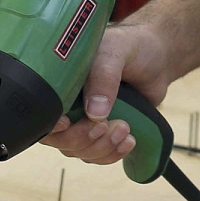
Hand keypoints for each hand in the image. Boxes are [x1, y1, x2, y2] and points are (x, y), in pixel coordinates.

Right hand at [40, 23, 170, 163]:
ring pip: (80, 151)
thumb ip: (103, 77)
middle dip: (84, 138)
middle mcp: (68, 104)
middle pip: (60, 140)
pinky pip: (99, 155)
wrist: (157, 56)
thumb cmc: (130, 45)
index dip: (52, 125)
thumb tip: (95, 112)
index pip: (42, 114)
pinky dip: (113, 154)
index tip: (69, 122)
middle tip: (107, 124)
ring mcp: (85, 120)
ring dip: (102, 147)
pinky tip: (128, 141)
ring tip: (124, 128)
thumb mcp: (114, 53)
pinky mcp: (104, 131)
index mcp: (59, 83)